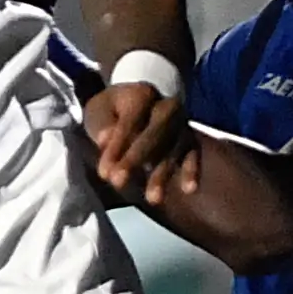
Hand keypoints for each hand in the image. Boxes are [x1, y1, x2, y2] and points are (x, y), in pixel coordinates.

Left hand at [84, 82, 199, 206]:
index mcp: (142, 94)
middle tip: (118, 182)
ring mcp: (181, 123)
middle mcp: (167, 106)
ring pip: (173, 148)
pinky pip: (193, 154)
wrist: (137, 103)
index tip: (103, 172)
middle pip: (155, 133)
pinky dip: (191, 170)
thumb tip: (105, 138)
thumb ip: (102, 124)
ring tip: (153, 199)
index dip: (117, 145)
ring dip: (162, 174)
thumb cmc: (114, 111)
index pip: (131, 119)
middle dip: (136, 158)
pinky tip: (189, 189)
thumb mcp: (99, 111)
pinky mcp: (189, 139)